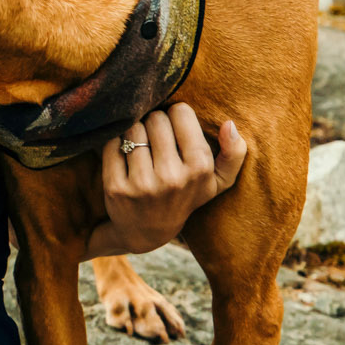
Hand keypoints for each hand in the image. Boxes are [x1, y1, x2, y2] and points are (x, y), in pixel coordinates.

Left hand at [88, 104, 245, 257]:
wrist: (147, 232)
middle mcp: (171, 178)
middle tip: (156, 138)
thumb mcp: (217, 182)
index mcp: (199, 169)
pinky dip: (116, 143)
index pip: (180, 112)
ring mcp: (142, 184)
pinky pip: (112, 144)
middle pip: (156, 118)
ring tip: (141, 146)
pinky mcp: (116, 188)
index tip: (176, 130)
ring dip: (135, 131)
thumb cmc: (186, 196)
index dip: (176, 116)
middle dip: (155, 123)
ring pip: (133, 128)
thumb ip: (233, 153)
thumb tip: (229, 124)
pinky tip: (124, 155)